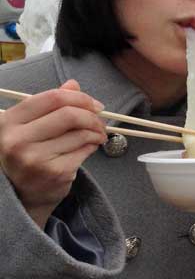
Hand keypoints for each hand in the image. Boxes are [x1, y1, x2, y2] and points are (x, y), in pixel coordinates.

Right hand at [0, 79, 106, 228]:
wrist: (21, 194)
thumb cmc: (27, 154)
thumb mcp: (29, 126)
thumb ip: (50, 105)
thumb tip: (73, 85)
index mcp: (9, 122)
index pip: (52, 98)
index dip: (79, 98)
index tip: (93, 104)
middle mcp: (18, 140)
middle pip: (69, 115)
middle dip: (92, 115)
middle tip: (100, 120)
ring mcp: (35, 159)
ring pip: (81, 134)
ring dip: (97, 131)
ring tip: (98, 134)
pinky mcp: (55, 173)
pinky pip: (84, 151)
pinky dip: (93, 145)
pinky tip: (91, 146)